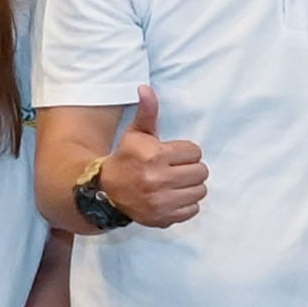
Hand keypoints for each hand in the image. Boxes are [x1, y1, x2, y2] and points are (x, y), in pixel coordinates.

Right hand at [101, 86, 209, 228]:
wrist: (106, 191)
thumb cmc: (126, 159)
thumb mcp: (136, 134)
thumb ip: (148, 112)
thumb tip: (146, 88)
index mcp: (155, 155)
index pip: (195, 152)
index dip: (186, 153)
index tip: (172, 156)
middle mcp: (158, 179)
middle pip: (201, 172)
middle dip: (191, 169)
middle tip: (176, 170)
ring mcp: (161, 201)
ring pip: (200, 191)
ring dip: (191, 187)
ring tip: (175, 184)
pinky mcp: (163, 218)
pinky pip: (193, 209)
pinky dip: (186, 204)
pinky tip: (172, 197)